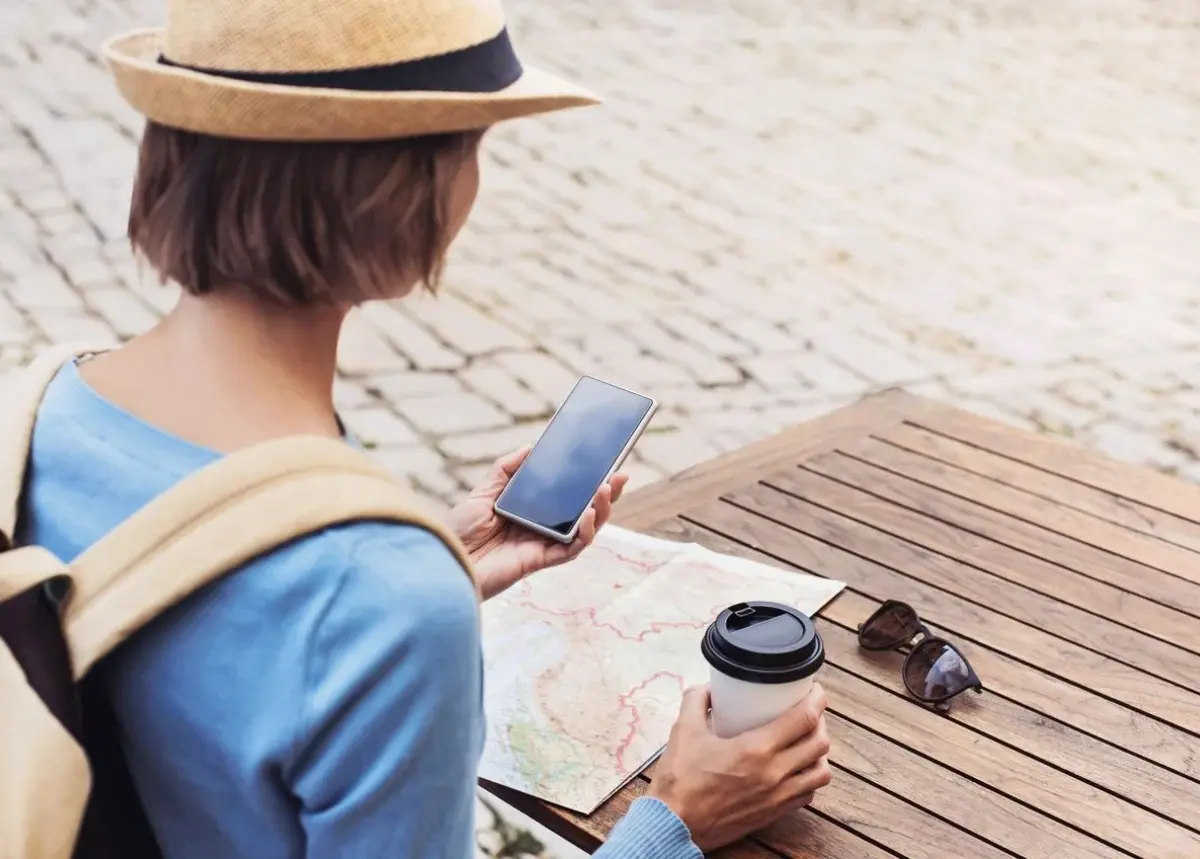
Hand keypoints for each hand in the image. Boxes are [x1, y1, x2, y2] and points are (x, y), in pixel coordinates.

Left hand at [448, 445, 629, 600]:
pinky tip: (590, 514)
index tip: (605, 462)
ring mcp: (543, 545)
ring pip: (586, 530)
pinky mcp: (541, 561)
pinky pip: (572, 549)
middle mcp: (541, 529)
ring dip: (603, 510)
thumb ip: (506, 469)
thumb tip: (532, 448)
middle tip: (621, 474)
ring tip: (608, 488)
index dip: (588, 481)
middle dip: (607, 494)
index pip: (567, 496)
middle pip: (584, 512)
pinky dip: (586, 533)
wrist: (443, 560)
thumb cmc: (458, 531)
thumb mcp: (483, 491)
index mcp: (531, 512)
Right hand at [648, 684, 831, 851]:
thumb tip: (708, 688)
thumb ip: (696, 701)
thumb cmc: (679, 779)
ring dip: (820, 753)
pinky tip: (798, 769)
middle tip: (810, 711)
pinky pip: (808, 794)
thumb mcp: (683, 730)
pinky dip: (810, 778)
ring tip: (809, 741)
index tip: (815, 690)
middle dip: (820, 722)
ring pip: (820, 773)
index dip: (816, 700)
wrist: (675, 823)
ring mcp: (777, 796)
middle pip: (819, 743)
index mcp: (756, 749)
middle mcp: (774, 774)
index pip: (803, 719)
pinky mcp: (773, 813)